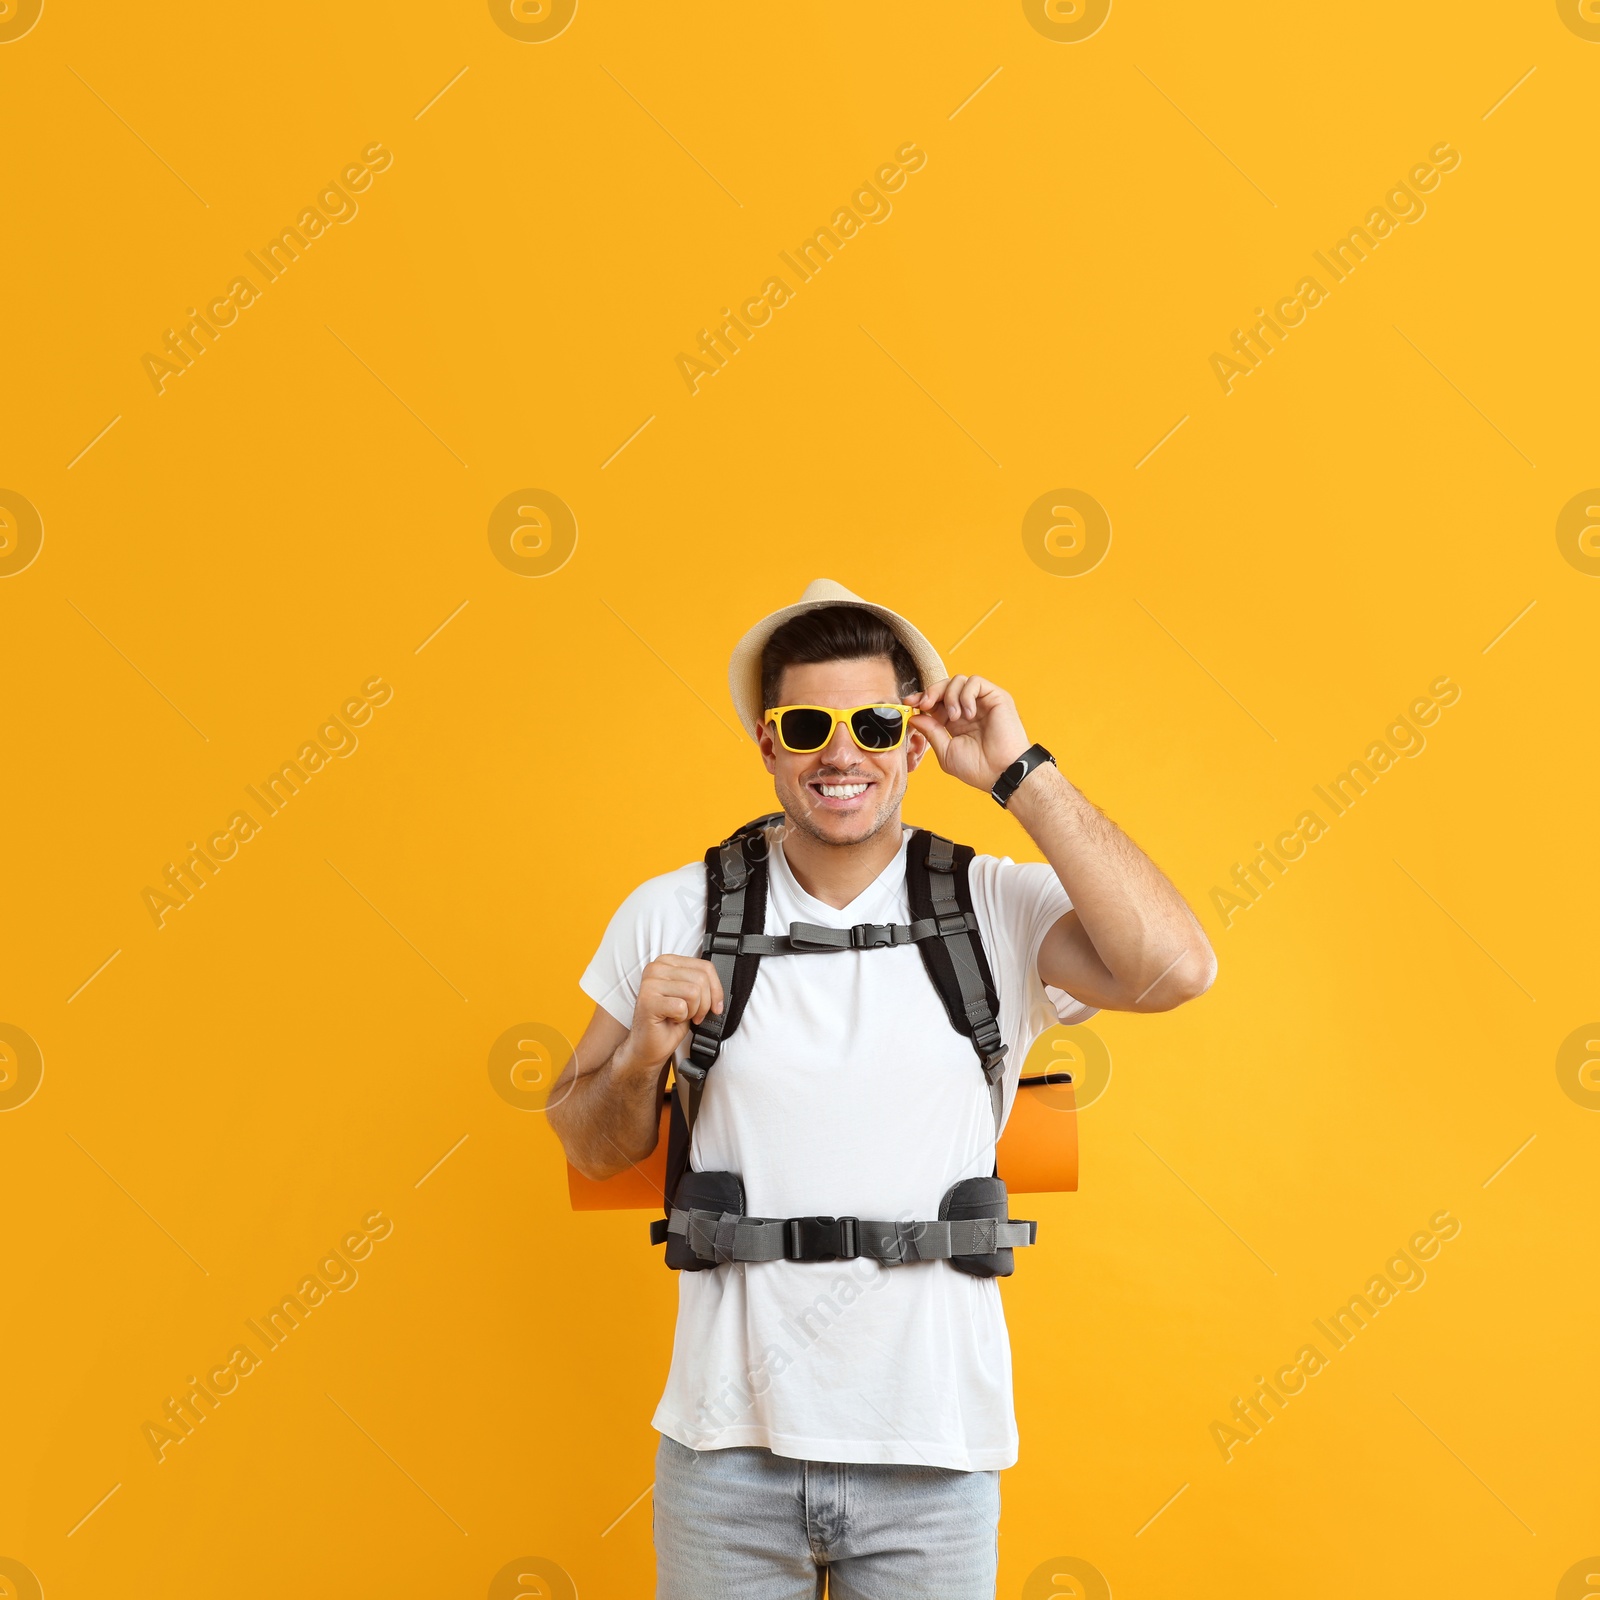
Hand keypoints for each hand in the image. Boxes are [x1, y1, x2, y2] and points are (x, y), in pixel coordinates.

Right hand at [618, 954, 723, 1072]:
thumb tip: (720, 988)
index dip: (716, 989)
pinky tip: (670, 1019)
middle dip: (704, 1003)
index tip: (716, 1006)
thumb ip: (701, 984)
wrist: (650, 1044)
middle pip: (701, 979)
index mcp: (667, 962)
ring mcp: (650, 984)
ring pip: (693, 992)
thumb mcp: (690, 996)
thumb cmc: (669, 1021)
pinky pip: (681, 1007)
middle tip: (693, 1015)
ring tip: (679, 1016)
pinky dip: (681, 1018)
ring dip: (692, 1011)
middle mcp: (656, 968)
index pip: (705, 966)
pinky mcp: (648, 1001)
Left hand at [905, 676, 1031, 792]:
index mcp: (955, 722)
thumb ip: (931, 731)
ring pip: (958, 680)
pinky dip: (966, 695)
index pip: (935, 701)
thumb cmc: (978, 768)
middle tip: (924, 704)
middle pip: (944, 686)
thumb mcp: (946, 751)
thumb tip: (914, 716)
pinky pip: (975, 682)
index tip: (909, 703)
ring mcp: (982, 702)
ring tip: (955, 718)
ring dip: (950, 696)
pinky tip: (968, 714)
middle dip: (931, 692)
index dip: (921, 698)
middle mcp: (968, 709)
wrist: (1001, 772)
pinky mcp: (996, 696)